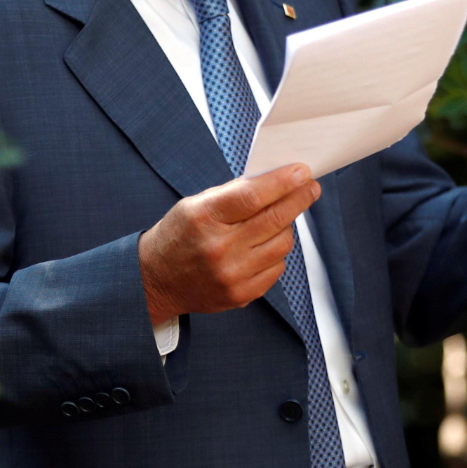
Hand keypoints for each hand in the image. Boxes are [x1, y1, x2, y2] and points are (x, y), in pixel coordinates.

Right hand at [138, 164, 320, 324]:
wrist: (156, 280)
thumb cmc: (178, 236)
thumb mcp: (195, 205)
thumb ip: (233, 193)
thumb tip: (273, 179)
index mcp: (204, 218)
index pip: (253, 196)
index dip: (282, 182)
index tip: (302, 172)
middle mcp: (219, 248)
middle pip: (274, 219)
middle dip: (299, 199)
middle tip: (310, 187)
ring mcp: (232, 275)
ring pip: (282, 244)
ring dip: (286, 227)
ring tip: (277, 219)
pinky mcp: (241, 295)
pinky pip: (276, 268)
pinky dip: (276, 252)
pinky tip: (263, 245)